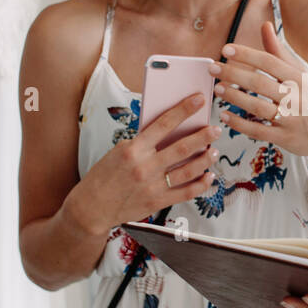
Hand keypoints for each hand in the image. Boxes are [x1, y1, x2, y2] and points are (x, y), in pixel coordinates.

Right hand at [68, 93, 219, 233]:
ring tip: (214, 151)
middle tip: (216, 129)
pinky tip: (209, 177)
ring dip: (205, 159)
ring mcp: (153, 185)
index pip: (163, 123)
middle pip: (182, 147)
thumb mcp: (119, 152)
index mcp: (133, 149)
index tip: (198, 100)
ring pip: (189, 169)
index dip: (184, 110)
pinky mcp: (157, 202)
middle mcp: (145, 166)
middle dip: (203, 136)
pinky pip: (186, 192)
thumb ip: (144, 142)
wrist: (91, 207)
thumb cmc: (104, 176)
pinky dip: (201, 184)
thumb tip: (170, 132)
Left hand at [212, 21, 307, 160]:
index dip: (247, 54)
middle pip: (260, 83)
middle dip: (234, 74)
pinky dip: (240, 124)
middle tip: (213, 68)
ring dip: (235, 97)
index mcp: (299, 79)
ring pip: (258, 107)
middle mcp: (296, 98)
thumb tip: (265, 25)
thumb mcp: (299, 73)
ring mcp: (291, 120)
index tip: (226, 49)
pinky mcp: (286, 139)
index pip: (270, 62)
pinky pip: (259, 131)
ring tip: (218, 89)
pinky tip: (225, 116)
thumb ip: (278, 51)